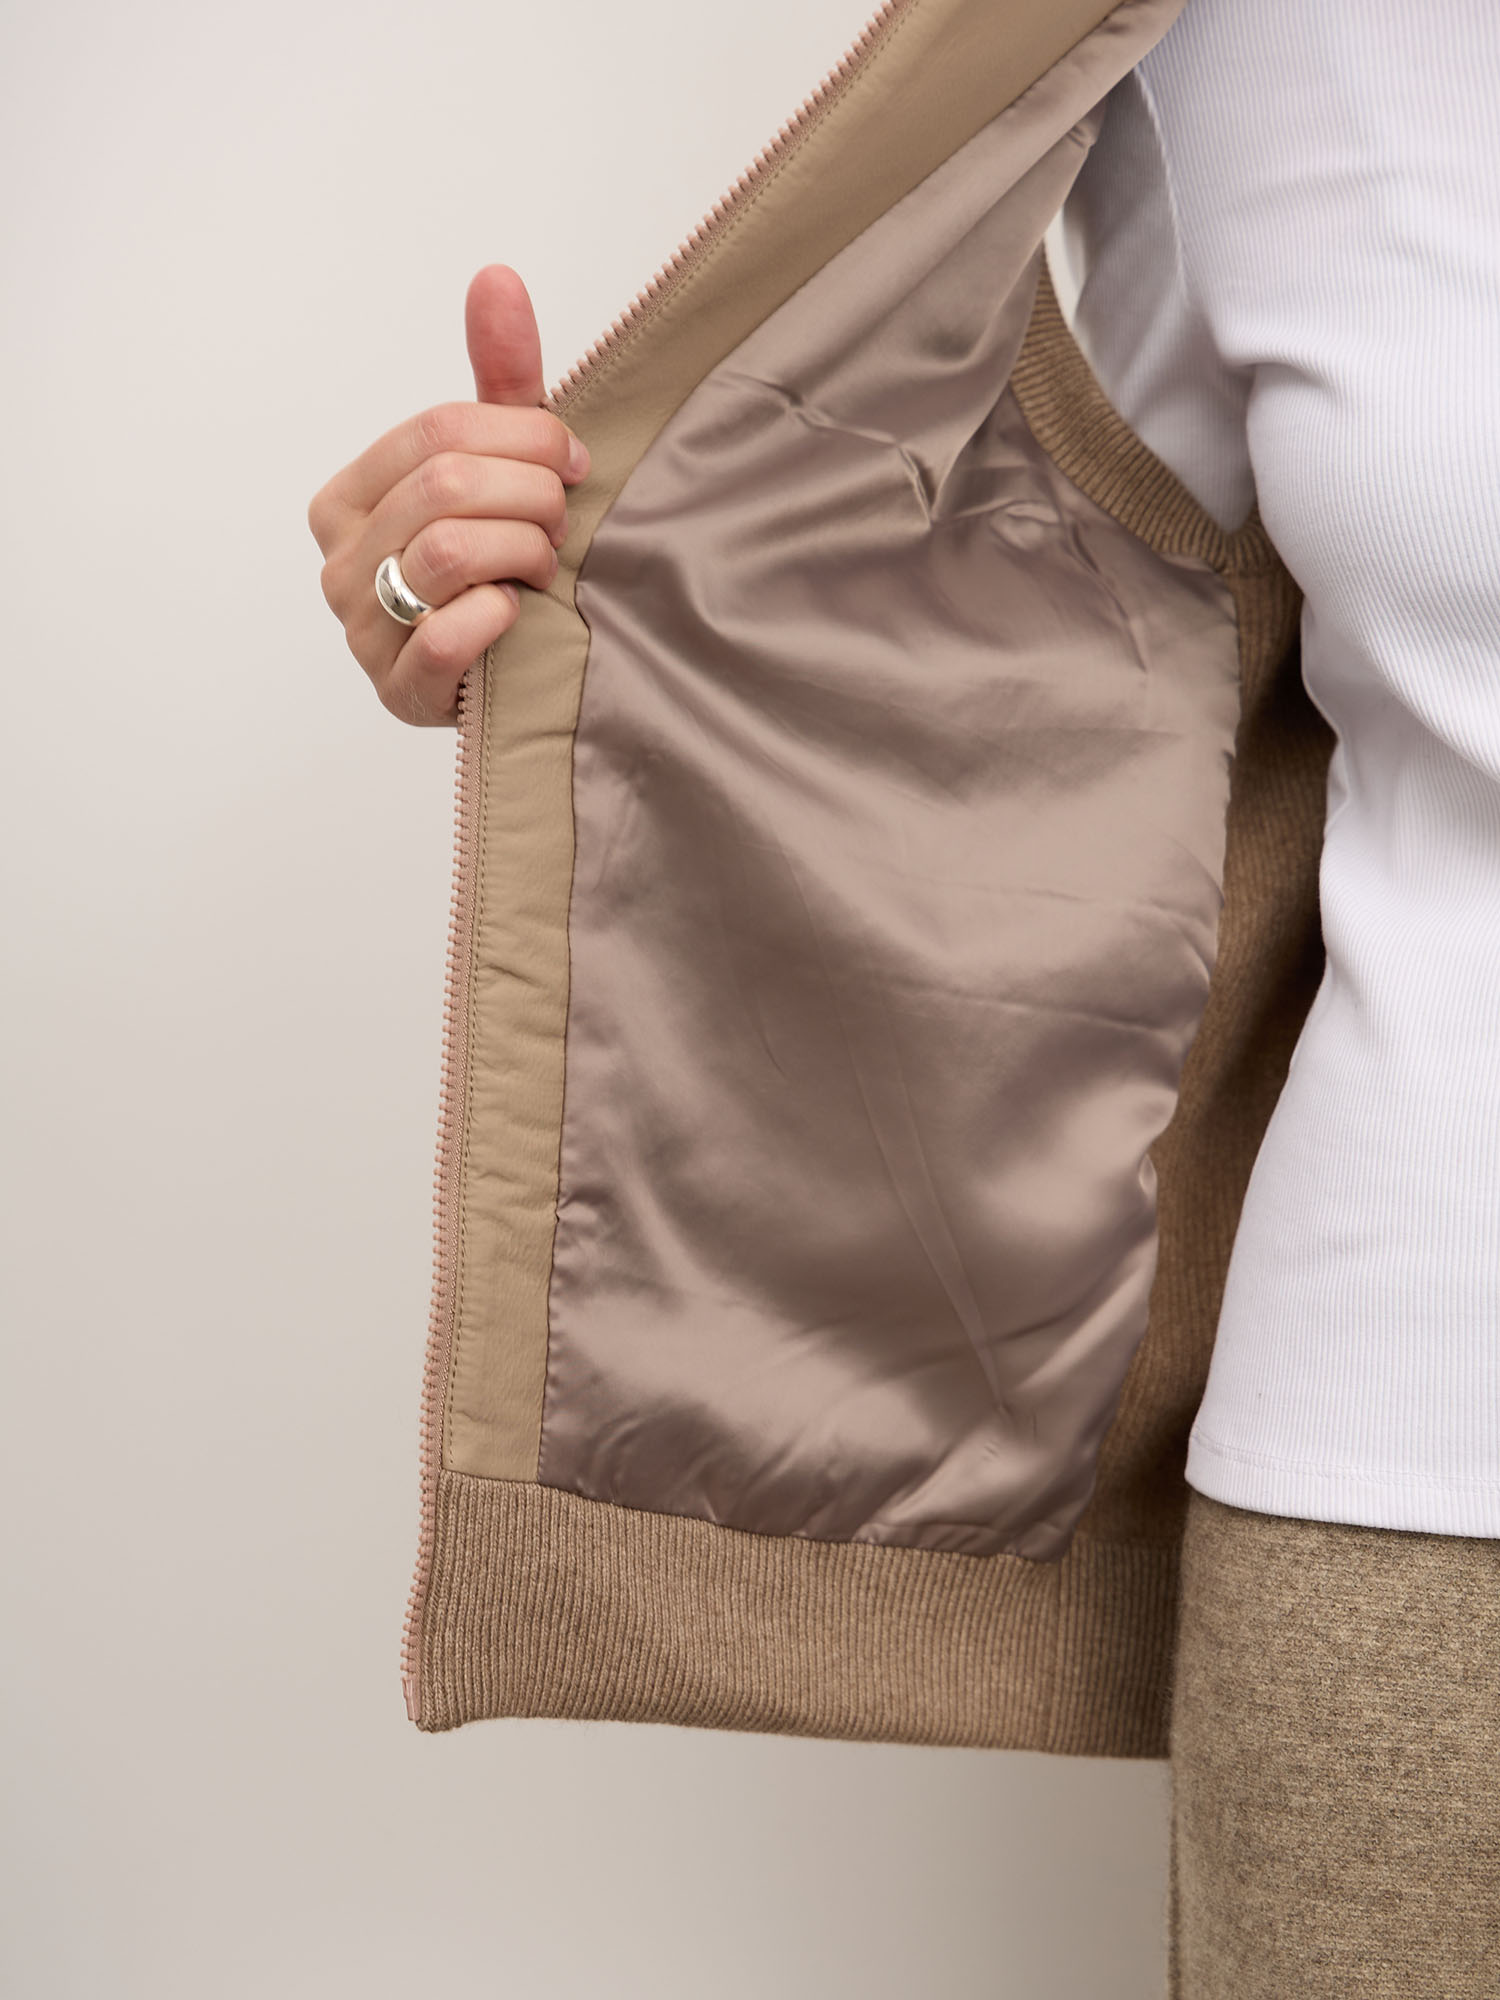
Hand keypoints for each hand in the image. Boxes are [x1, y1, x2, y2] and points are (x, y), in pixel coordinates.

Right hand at [307, 264, 589, 724]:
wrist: (506, 678)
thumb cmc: (496, 567)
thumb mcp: (500, 471)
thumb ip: (499, 382)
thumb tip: (498, 276)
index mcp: (347, 498)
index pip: (437, 432)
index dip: (524, 436)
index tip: (573, 461)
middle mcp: (339, 563)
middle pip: (446, 488)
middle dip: (529, 496)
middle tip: (562, 518)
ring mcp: (362, 632)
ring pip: (449, 554)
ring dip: (523, 553)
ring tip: (545, 565)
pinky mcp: (398, 691)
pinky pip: (447, 638)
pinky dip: (499, 619)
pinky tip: (518, 616)